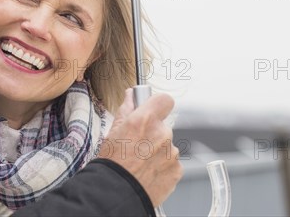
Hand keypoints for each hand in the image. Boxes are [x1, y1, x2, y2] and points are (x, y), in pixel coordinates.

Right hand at [98, 88, 182, 206]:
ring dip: (158, 151)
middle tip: (138, 146)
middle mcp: (162, 134)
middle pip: (163, 126)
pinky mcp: (177, 169)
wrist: (117, 194)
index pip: (164, 100)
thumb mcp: (113, 132)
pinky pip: (172, 162)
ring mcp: (172, 152)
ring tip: (141, 163)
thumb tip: (131, 95)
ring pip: (168, 146)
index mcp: (145, 120)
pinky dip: (163, 167)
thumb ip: (127, 110)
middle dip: (153, 133)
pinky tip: (149, 172)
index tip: (153, 109)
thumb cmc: (112, 165)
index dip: (158, 104)